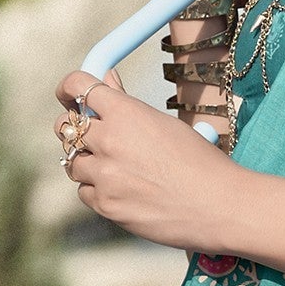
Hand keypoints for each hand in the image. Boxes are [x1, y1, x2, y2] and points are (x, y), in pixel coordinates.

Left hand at [55, 69, 249, 251]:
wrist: (220, 206)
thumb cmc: (201, 162)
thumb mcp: (166, 125)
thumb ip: (127, 104)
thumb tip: (105, 79)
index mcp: (126, 113)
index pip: (78, 86)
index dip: (69, 87)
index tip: (68, 93)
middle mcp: (110, 141)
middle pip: (64, 126)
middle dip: (74, 128)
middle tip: (91, 135)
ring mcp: (105, 176)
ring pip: (73, 163)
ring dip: (89, 163)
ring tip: (119, 169)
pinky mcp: (106, 205)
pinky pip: (85, 193)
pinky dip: (98, 190)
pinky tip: (124, 190)